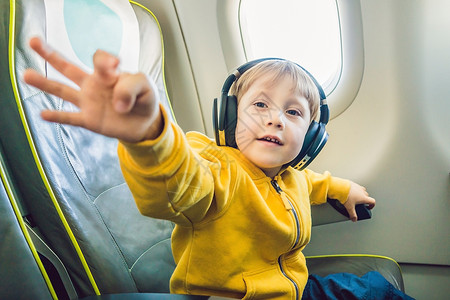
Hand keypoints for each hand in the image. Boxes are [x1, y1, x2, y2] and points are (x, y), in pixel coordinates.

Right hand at [23, 37, 162, 142]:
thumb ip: (132, 87)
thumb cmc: (143, 99)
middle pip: (68, 68)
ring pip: (63, 91)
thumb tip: (117, 103)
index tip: (114, 65)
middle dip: (51, 54)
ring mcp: (89, 102)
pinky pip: (70, 118)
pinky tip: (43, 114)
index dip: (104, 61)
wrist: (144, 122)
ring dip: (45, 83)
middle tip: (33, 41)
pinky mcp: (90, 120)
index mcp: (108, 73)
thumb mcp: (145, 86)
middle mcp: (93, 85)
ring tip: (26, 74)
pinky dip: (58, 116)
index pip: (99, 59)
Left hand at [344, 181, 375, 221]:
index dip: (372, 205)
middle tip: (360, 204)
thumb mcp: (349, 207)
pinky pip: (356, 187)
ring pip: (362, 190)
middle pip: (367, 196)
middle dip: (365, 200)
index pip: (372, 201)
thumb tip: (354, 219)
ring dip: (361, 194)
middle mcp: (362, 191)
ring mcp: (358, 186)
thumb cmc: (346, 196)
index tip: (368, 207)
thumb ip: (352, 214)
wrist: (340, 188)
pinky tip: (350, 193)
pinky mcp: (353, 183)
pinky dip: (355, 190)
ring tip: (355, 198)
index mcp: (363, 197)